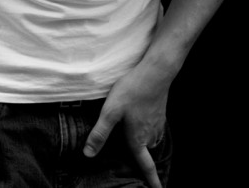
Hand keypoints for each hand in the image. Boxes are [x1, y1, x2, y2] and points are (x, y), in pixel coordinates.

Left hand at [83, 63, 169, 187]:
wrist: (155, 71)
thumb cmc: (132, 90)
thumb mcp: (111, 111)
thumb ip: (99, 133)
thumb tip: (88, 154)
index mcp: (138, 139)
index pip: (146, 166)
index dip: (152, 181)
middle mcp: (151, 135)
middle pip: (146, 153)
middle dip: (141, 158)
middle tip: (133, 158)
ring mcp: (158, 123)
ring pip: (151, 140)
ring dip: (144, 142)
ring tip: (135, 137)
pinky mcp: (160, 112)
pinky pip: (154, 128)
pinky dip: (147, 128)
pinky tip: (140, 118)